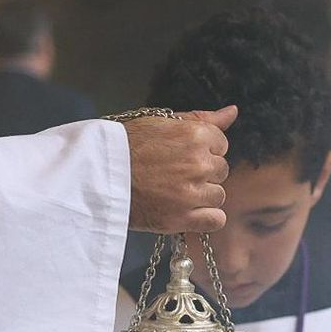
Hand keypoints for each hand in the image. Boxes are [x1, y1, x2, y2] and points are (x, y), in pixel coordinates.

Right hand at [124, 106, 236, 234]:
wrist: (98, 178)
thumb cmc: (126, 147)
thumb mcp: (161, 123)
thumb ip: (201, 118)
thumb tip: (232, 111)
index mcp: (195, 135)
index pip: (221, 144)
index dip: (202, 150)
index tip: (182, 155)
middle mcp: (198, 163)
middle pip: (221, 170)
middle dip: (203, 172)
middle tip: (175, 174)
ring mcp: (192, 193)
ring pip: (218, 195)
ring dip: (202, 195)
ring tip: (175, 192)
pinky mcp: (183, 218)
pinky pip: (216, 219)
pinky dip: (205, 217)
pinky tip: (187, 210)